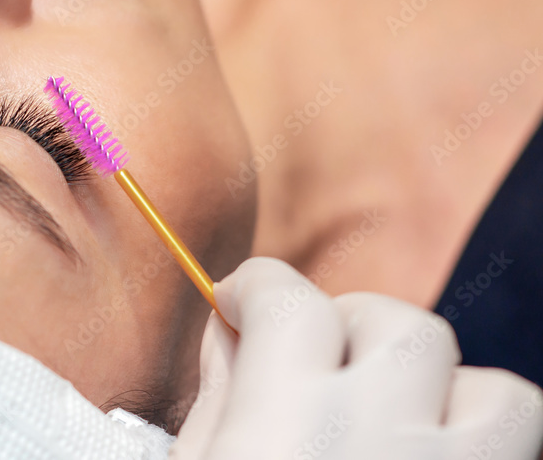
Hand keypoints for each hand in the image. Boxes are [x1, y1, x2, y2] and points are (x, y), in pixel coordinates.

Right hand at [170, 257, 542, 459]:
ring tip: (395, 418)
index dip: (257, 287)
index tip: (239, 303)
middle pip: (397, 324)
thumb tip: (229, 328)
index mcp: (289, 426)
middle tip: (314, 371)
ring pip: (496, 389)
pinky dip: (476, 439)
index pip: (289, 301)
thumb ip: (218, 399)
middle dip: (349, 328)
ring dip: (444, 390)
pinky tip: (423, 457)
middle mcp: (382, 440)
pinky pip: (518, 448)